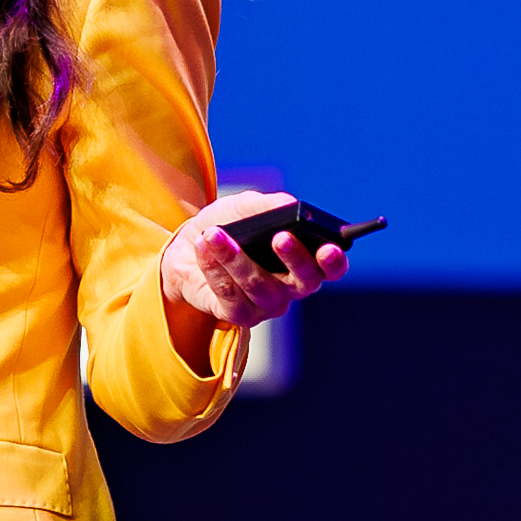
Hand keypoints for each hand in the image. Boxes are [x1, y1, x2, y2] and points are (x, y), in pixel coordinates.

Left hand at [160, 187, 346, 362]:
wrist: (186, 248)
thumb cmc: (229, 227)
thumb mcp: (247, 207)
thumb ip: (269, 205)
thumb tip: (289, 205)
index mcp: (305, 261)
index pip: (331, 269)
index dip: (334, 262)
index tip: (329, 248)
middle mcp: (291, 288)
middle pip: (303, 282)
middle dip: (294, 259)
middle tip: (280, 237)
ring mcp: (266, 305)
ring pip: (257, 284)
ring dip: (234, 257)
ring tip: (214, 234)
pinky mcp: (238, 314)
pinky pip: (228, 293)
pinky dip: (214, 267)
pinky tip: (203, 247)